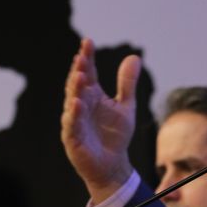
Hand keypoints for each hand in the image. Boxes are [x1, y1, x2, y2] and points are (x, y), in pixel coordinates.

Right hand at [61, 38, 141, 203]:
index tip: (87, 42)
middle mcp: (80, 105)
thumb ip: (127, 83)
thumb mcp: (125, 106)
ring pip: (72, 102)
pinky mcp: (73, 138)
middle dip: (79, 70)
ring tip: (80, 75)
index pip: (88, 72)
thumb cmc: (115, 135)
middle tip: (82, 57)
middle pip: (77, 84)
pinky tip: (77, 103)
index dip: (87, 57)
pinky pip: (72, 124)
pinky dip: (74, 114)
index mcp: (92, 95)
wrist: (113, 164)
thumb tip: (134, 57)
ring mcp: (75, 121)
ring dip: (75, 89)